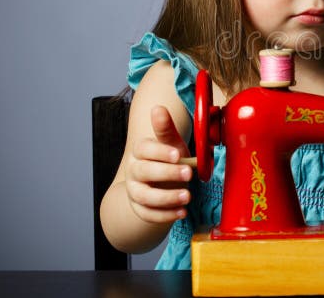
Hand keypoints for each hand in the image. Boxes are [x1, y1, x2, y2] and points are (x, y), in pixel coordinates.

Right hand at [125, 106, 192, 223]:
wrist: (159, 183)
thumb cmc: (169, 159)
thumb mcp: (172, 143)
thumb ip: (166, 129)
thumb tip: (158, 108)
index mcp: (141, 151)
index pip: (144, 149)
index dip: (160, 152)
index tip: (178, 154)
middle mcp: (134, 171)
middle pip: (144, 172)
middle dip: (167, 174)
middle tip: (189, 173)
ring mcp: (135, 191)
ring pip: (144, 196)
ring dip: (166, 198)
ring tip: (187, 197)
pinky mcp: (140, 209)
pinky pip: (148, 214)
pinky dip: (165, 216)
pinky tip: (182, 212)